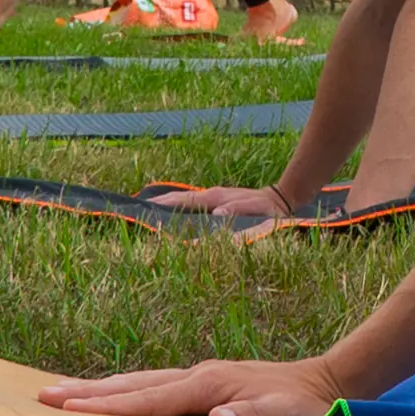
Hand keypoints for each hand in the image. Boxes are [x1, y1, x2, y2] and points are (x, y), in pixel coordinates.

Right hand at [38, 350, 343, 415]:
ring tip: (56, 392)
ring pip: (137, 381)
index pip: (149, 399)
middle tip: (41, 397)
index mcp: (209, 385)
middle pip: (132, 385)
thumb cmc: (306, 408)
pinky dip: (122, 389)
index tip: (70, 410)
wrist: (325, 383)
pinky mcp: (201, 381)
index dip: (109, 408)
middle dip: (86, 393)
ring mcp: (197, 375)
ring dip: (97, 388)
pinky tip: (107, 396)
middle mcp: (197, 374)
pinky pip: (150, 385)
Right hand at [143, 179, 294, 227]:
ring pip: (182, 203)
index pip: (183, 202)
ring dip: (164, 208)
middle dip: (156, 205)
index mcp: (214, 198)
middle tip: (135, 213)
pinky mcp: (214, 204)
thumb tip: (217, 214)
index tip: (145, 209)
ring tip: (144, 217)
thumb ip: (238, 210)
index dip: (164, 205)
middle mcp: (209, 196)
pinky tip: (168, 219)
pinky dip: (176, 210)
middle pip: (177, 200)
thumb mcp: (256, 210)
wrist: (279, 200)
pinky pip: (190, 207)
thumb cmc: (267, 209)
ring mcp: (211, 199)